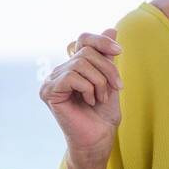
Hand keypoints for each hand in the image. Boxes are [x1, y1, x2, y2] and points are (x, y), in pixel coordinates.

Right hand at [39, 28, 122, 164]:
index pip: (83, 39)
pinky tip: (89, 101)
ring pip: (81, 63)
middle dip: (108, 69)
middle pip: (86, 51)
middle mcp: (59, 70)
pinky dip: (88, 88)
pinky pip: (72, 76)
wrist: (99, 140)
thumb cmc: (104, 114)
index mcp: (73, 66)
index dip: (101, 41)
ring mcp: (51, 80)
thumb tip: (111, 28)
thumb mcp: (110, 79)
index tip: (120, 51)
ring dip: (100, 81)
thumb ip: (107, 56)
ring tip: (101, 98)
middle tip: (117, 88)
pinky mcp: (48, 91)